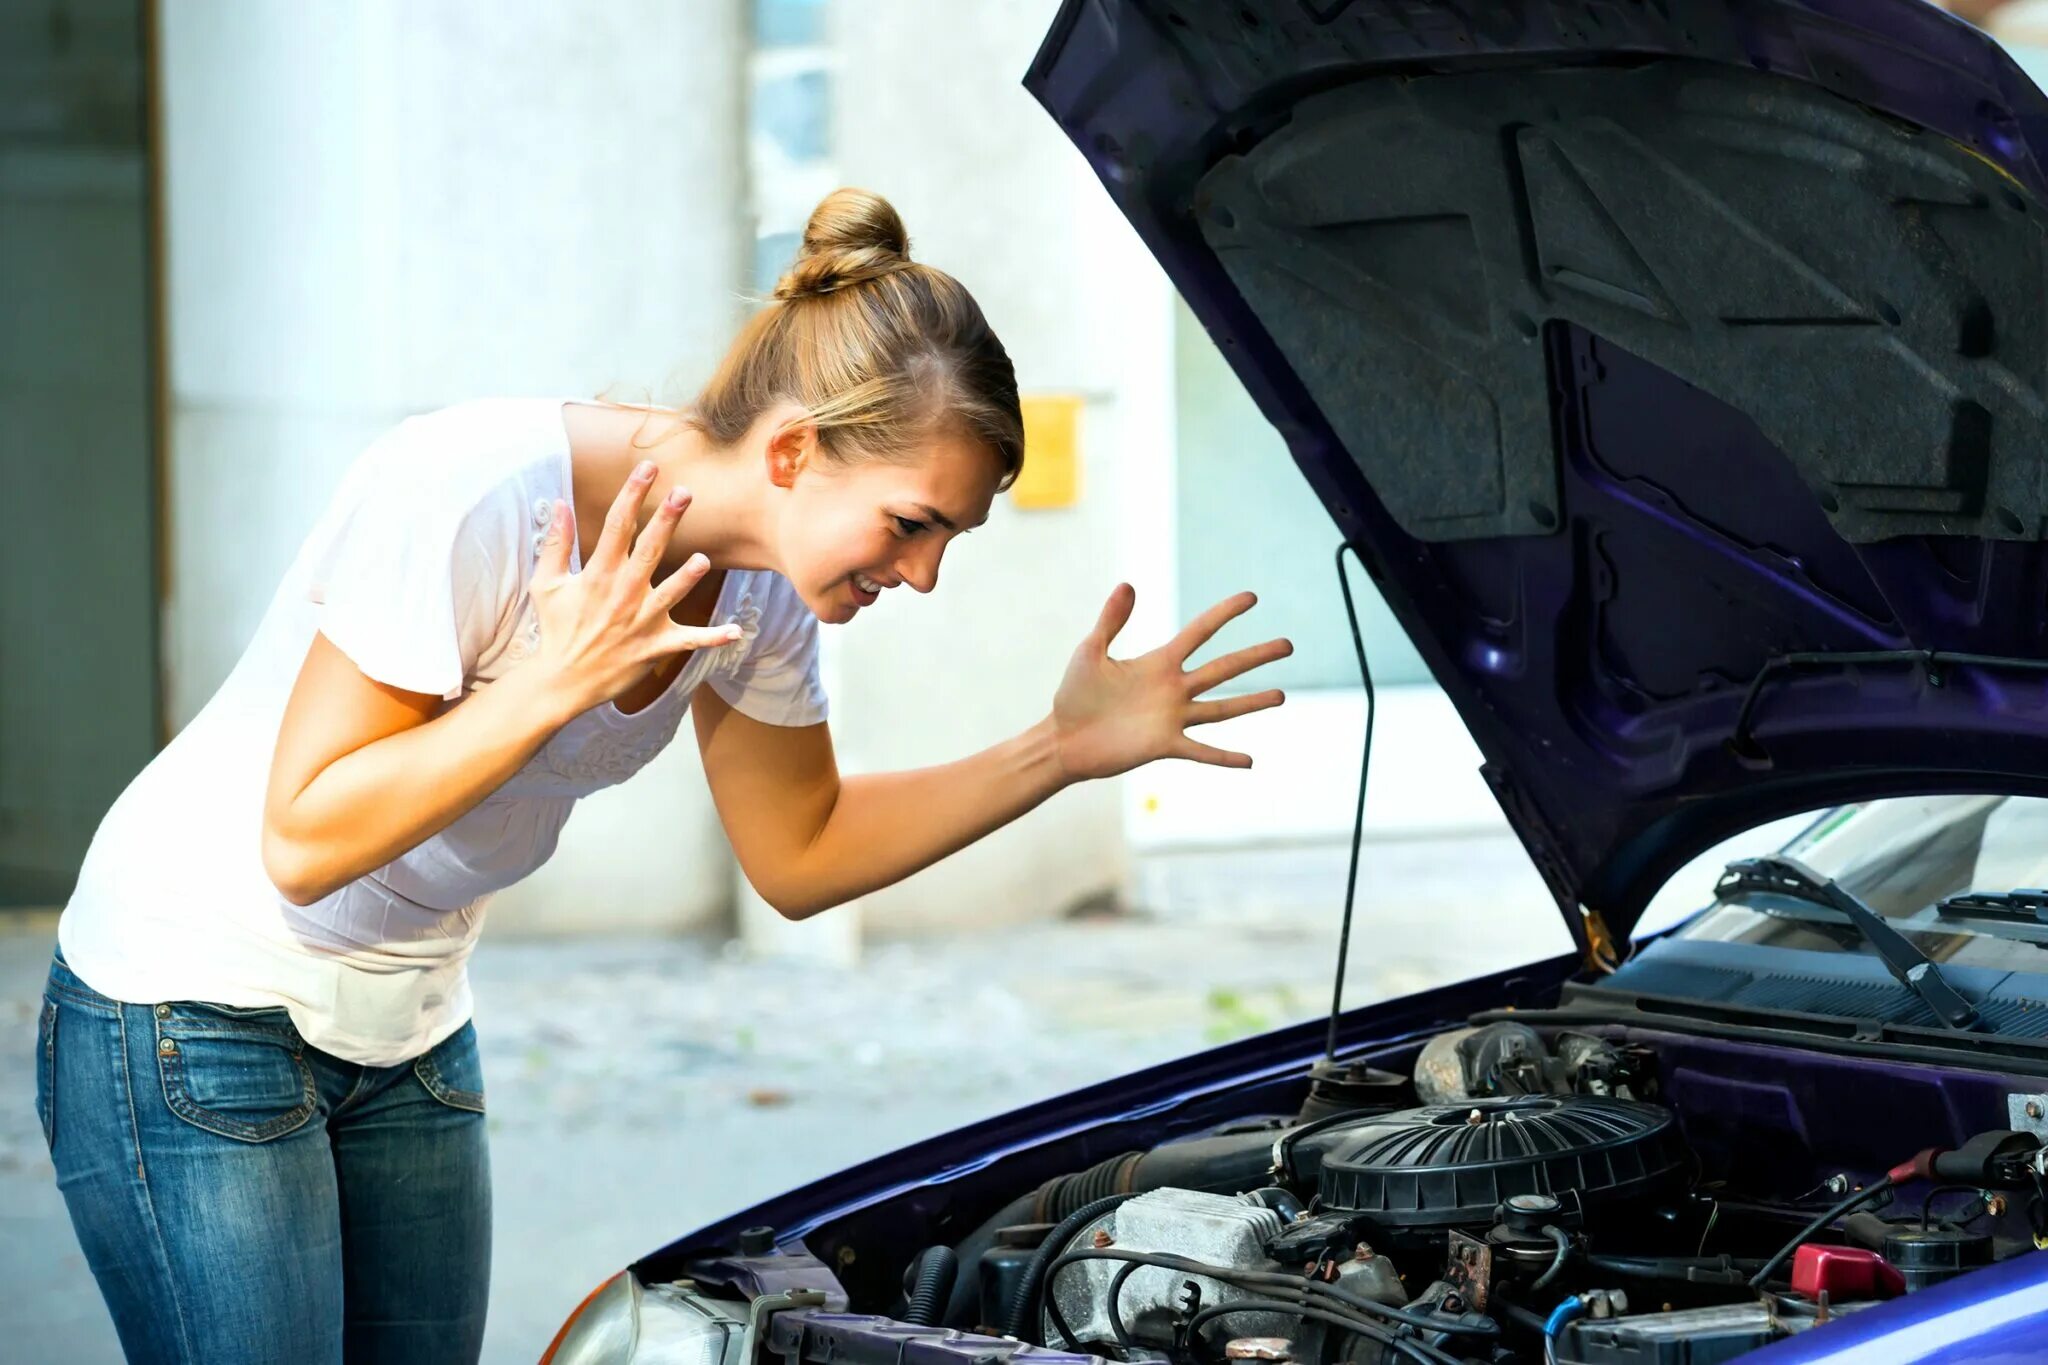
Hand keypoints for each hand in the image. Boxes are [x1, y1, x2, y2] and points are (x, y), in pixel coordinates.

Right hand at [528, 461, 740, 714]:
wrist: (562, 679)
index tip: (648, 468)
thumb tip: (559, 504)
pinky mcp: (654, 646)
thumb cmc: (556, 628)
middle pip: (649, 551)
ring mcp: (641, 621)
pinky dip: (712, 637)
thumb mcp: (547, 584)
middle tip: (684, 493)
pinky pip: (688, 641)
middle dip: (666, 520)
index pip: (618, 526)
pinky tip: (736, 631)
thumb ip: (557, 544)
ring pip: (670, 594)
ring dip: (687, 578)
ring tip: (702, 559)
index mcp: (598, 574)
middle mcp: (622, 593)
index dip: (632, 494)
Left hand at [1049, 584, 1290, 782]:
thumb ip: (1111, 620)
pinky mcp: (1164, 745)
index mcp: (1159, 663)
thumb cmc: (1074, 695)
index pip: (1200, 632)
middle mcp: (1174, 689)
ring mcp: (1172, 718)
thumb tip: (1128, 585)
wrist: (1064, 739)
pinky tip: (1249, 761)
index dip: (1225, 613)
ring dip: (1251, 702)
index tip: (1251, 598)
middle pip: (1224, 668)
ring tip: (1282, 695)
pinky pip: (1201, 751)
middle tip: (1288, 644)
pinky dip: (1224, 757)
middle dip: (1256, 656)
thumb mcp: (1091, 651)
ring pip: (1222, 708)